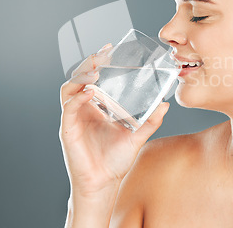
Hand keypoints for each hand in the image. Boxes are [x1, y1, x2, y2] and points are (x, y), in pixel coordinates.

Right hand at [59, 43, 169, 195]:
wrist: (104, 184)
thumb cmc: (115, 161)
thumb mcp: (137, 137)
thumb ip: (150, 121)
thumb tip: (164, 104)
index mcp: (97, 107)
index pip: (93, 78)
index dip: (99, 62)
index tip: (110, 49)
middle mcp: (83, 109)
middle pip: (80, 78)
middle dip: (90, 63)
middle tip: (103, 54)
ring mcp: (74, 118)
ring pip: (70, 88)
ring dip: (81, 76)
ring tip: (96, 70)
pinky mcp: (68, 129)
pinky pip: (69, 108)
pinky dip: (78, 98)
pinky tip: (91, 92)